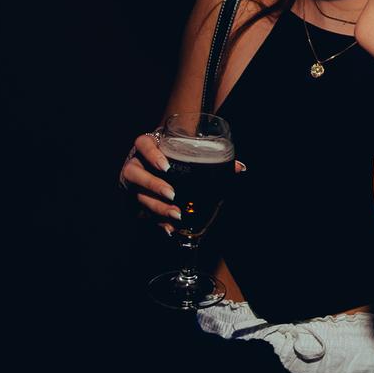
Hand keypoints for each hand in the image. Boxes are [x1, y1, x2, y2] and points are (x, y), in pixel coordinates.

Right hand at [119, 130, 244, 230]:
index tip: (166, 166)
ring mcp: (133, 182)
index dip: (151, 155)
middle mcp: (136, 163)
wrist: (160, 162)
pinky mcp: (137, 198)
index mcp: (147, 145)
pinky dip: (158, 221)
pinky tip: (170, 229)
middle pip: (135, 173)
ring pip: (138, 195)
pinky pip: (142, 211)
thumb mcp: (189, 151)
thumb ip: (213, 157)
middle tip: (172, 194)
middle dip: (153, 185)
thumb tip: (240, 168)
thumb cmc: (177, 154)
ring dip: (156, 207)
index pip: (142, 144)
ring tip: (176, 215)